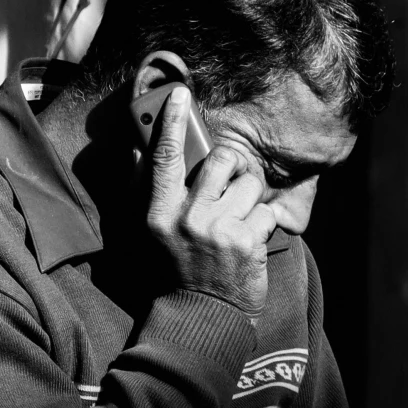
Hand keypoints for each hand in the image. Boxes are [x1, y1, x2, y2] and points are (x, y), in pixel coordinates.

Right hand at [144, 88, 271, 311]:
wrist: (204, 313)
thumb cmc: (180, 266)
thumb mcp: (154, 231)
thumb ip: (147, 190)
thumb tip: (139, 148)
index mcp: (159, 213)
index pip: (165, 158)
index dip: (171, 122)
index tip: (179, 94)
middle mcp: (187, 218)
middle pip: (221, 160)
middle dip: (234, 167)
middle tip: (231, 184)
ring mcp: (219, 229)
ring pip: (251, 184)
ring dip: (251, 200)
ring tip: (238, 221)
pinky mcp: (248, 241)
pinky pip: (268, 210)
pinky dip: (264, 223)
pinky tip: (250, 240)